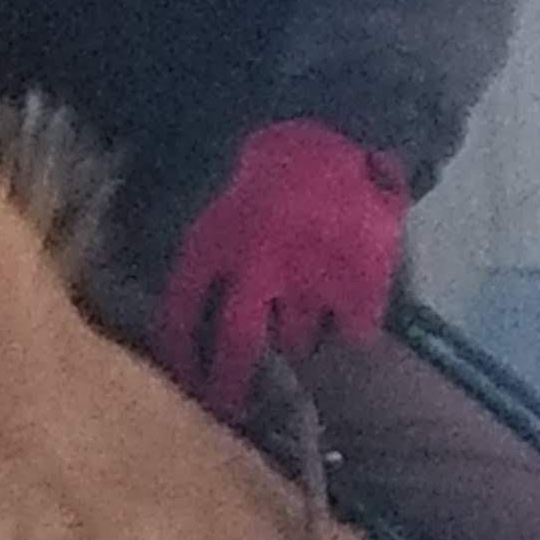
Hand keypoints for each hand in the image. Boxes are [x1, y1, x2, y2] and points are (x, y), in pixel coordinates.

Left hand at [155, 121, 408, 420]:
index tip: (178, 379)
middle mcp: (260, 267)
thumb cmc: (273, 161)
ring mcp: (313, 278)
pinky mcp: (361, 282)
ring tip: (294, 349)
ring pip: (296, 340)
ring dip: (292, 346)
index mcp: (215, 240)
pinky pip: (351, 332)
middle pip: (237, 345)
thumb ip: (203, 249)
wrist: (346, 129)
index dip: (178, 351)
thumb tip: (180, 304)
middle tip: (227, 410)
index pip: (182, 311)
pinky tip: (344, 330)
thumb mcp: (218, 194)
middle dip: (228, 385)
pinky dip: (346, 334)